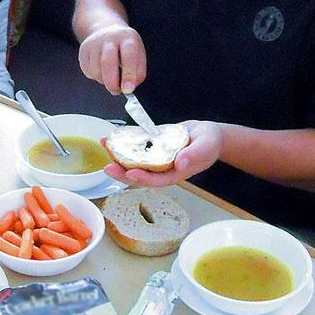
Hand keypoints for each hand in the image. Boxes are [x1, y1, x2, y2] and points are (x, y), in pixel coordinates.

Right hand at [78, 24, 146, 94]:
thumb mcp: (138, 55)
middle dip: (112, 82)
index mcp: (127, 37)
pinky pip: (88, 71)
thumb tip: (129, 88)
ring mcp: (94, 43)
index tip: (128, 89)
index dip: (129, 74)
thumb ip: (138, 72)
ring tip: (111, 77)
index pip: (128, 56)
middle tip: (116, 91)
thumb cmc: (125, 48)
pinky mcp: (83, 50)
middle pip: (107, 62)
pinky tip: (102, 70)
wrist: (106, 31)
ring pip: (96, 70)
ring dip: (104, 80)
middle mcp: (109, 37)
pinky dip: (96, 77)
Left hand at [103, 120, 222, 186]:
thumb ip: (194, 155)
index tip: (130, 173)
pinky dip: (122, 143)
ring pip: (133, 162)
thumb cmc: (210, 143)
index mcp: (175, 173)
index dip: (143, 178)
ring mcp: (154, 160)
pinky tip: (110, 138)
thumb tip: (180, 163)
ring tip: (104, 146)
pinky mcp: (150, 149)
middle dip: (122, 172)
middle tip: (107, 167)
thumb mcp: (206, 146)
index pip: (157, 180)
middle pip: (140, 175)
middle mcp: (161, 169)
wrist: (207, 134)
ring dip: (117, 156)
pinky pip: (134, 148)